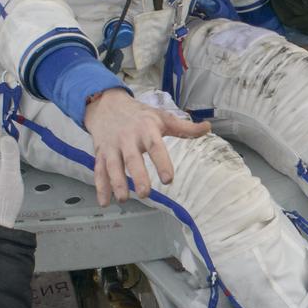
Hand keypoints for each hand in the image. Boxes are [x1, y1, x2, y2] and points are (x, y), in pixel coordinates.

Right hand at [83, 89, 209, 204]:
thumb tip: (208, 127)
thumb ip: (184, 128)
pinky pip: (99, 171)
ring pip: (113, 166)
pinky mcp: (100, 154)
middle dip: (137, 176)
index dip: (162, 162)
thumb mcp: (162, 117)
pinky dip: (100, 187)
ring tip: (124, 199)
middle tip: (145, 193)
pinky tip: (104, 202)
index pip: (155, 146)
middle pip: (132, 159)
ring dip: (117, 183)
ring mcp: (112, 147)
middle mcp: (127, 138)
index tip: (168, 179)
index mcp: (146, 129)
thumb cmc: (140, 115)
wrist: (107, 105)